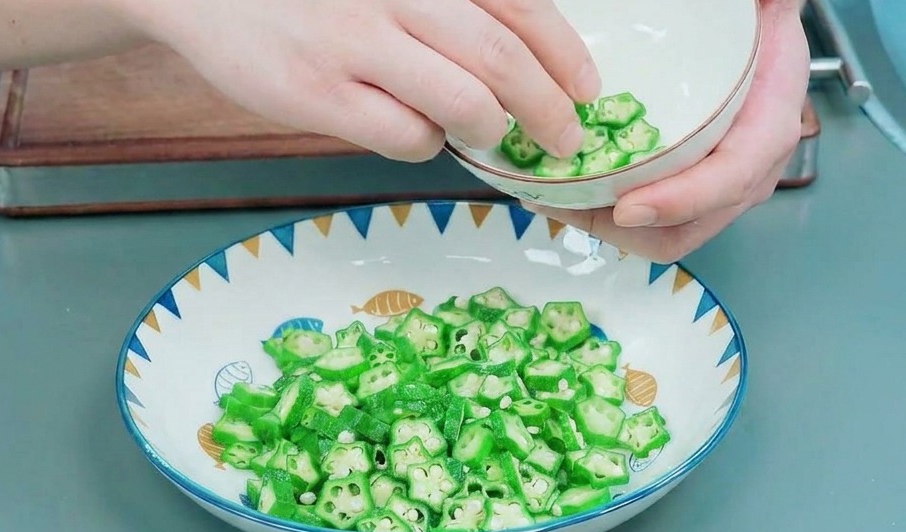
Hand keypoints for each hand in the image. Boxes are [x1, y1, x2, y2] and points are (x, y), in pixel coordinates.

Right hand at [123, 0, 600, 161]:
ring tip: (495, 136)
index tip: (587, 88)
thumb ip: (444, 5)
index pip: (521, 6)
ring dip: (492, 129)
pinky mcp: (318, 94)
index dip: (565, 54)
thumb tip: (512, 62)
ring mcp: (355, 44)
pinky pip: (404, 135)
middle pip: (503, 60)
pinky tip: (420, 134)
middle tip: (564, 138)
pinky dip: (428, 144)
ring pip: (463, 102)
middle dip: (549, 108)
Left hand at [524, 0, 810, 262]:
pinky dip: (603, 215)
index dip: (679, 201)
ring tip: (553, 196)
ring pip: (657, 236)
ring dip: (602, 225)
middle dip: (618, 227)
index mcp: (767, 129)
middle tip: (563, 200)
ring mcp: (712, 192)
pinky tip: (565, 189)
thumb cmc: (758, 31)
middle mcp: (744, 173)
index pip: (729, 181)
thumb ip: (771, 2)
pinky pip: (647, 223)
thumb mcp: (769, 11)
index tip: (627, 206)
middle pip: (682, 231)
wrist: (760, 40)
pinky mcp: (684, 193)